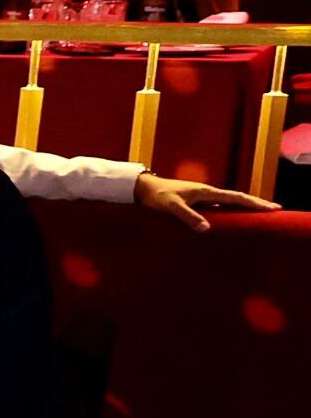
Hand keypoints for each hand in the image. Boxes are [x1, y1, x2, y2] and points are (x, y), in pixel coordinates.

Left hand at [136, 171, 274, 228]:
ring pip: (228, 203)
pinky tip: (233, 219)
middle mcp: (207, 193)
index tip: (271, 208)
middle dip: (255, 204)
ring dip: (243, 208)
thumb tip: (207, 228)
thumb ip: (188, 217)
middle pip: (237, 199)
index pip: (236, 197)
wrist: (143, 188)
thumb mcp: (172, 207)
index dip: (254, 203)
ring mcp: (202, 197)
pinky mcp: (195, 203)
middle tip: (274, 210)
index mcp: (205, 192)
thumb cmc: (156, 196)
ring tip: (259, 215)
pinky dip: (229, 211)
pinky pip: (218, 207)